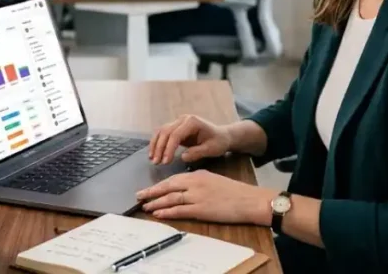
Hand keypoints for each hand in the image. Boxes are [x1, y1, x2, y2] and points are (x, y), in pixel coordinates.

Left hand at [137, 170, 274, 224]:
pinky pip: (180, 210)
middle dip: (152, 191)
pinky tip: (158, 213)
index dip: (159, 184)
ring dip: (156, 202)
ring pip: (171, 198)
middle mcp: (195, 183)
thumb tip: (183, 187)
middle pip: (168, 187)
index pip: (173, 179)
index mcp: (198, 174)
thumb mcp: (213, 179)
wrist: (248, 200)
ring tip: (145, 206)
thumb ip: (197, 181)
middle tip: (139, 195)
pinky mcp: (201, 209)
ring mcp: (197, 196)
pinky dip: (167, 211)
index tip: (148, 188)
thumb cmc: (233, 191)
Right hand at [149, 114, 231, 164]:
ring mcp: (178, 122)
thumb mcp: (211, 149)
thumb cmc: (218, 142)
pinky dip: (157, 143)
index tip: (166, 162)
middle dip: (159, 148)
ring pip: (161, 131)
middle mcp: (183, 119)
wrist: (222, 136)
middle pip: (166, 131)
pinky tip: (153, 154)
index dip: (169, 148)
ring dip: (155, 145)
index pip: (176, 134)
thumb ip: (198, 152)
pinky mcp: (176, 127)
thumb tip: (182, 157)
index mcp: (192, 122)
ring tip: (153, 160)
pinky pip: (163, 133)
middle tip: (157, 163)